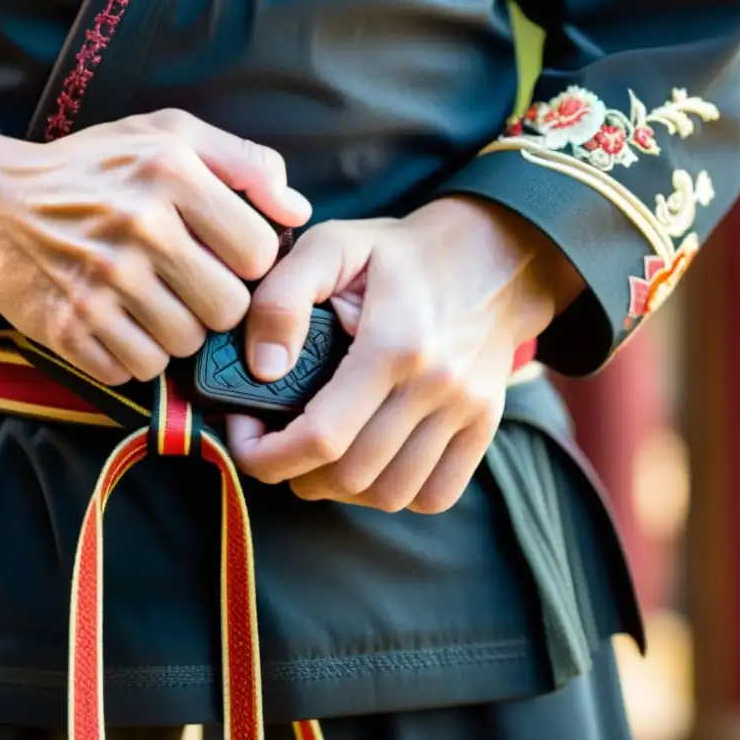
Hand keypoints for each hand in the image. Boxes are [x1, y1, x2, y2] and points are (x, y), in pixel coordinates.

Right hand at [0, 110, 310, 383]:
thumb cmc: (96, 169)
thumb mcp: (170, 135)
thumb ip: (245, 162)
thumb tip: (298, 210)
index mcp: (172, 174)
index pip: (258, 253)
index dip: (250, 261)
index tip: (225, 255)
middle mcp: (139, 229)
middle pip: (228, 309)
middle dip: (217, 303)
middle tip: (190, 284)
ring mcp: (102, 283)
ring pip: (185, 345)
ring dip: (177, 332)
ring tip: (154, 301)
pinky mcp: (71, 328)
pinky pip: (136, 369)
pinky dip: (134, 355)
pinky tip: (122, 323)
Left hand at [226, 197, 581, 513]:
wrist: (493, 253)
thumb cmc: (400, 252)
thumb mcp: (331, 244)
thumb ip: (283, 298)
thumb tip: (263, 368)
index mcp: (394, 344)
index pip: (321, 437)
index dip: (266, 454)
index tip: (246, 435)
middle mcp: (436, 386)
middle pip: (350, 475)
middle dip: (293, 472)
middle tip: (273, 442)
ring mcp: (465, 411)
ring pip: (389, 495)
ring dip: (339, 489)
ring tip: (316, 457)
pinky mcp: (483, 426)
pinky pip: (435, 495)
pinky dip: (394, 495)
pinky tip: (369, 464)